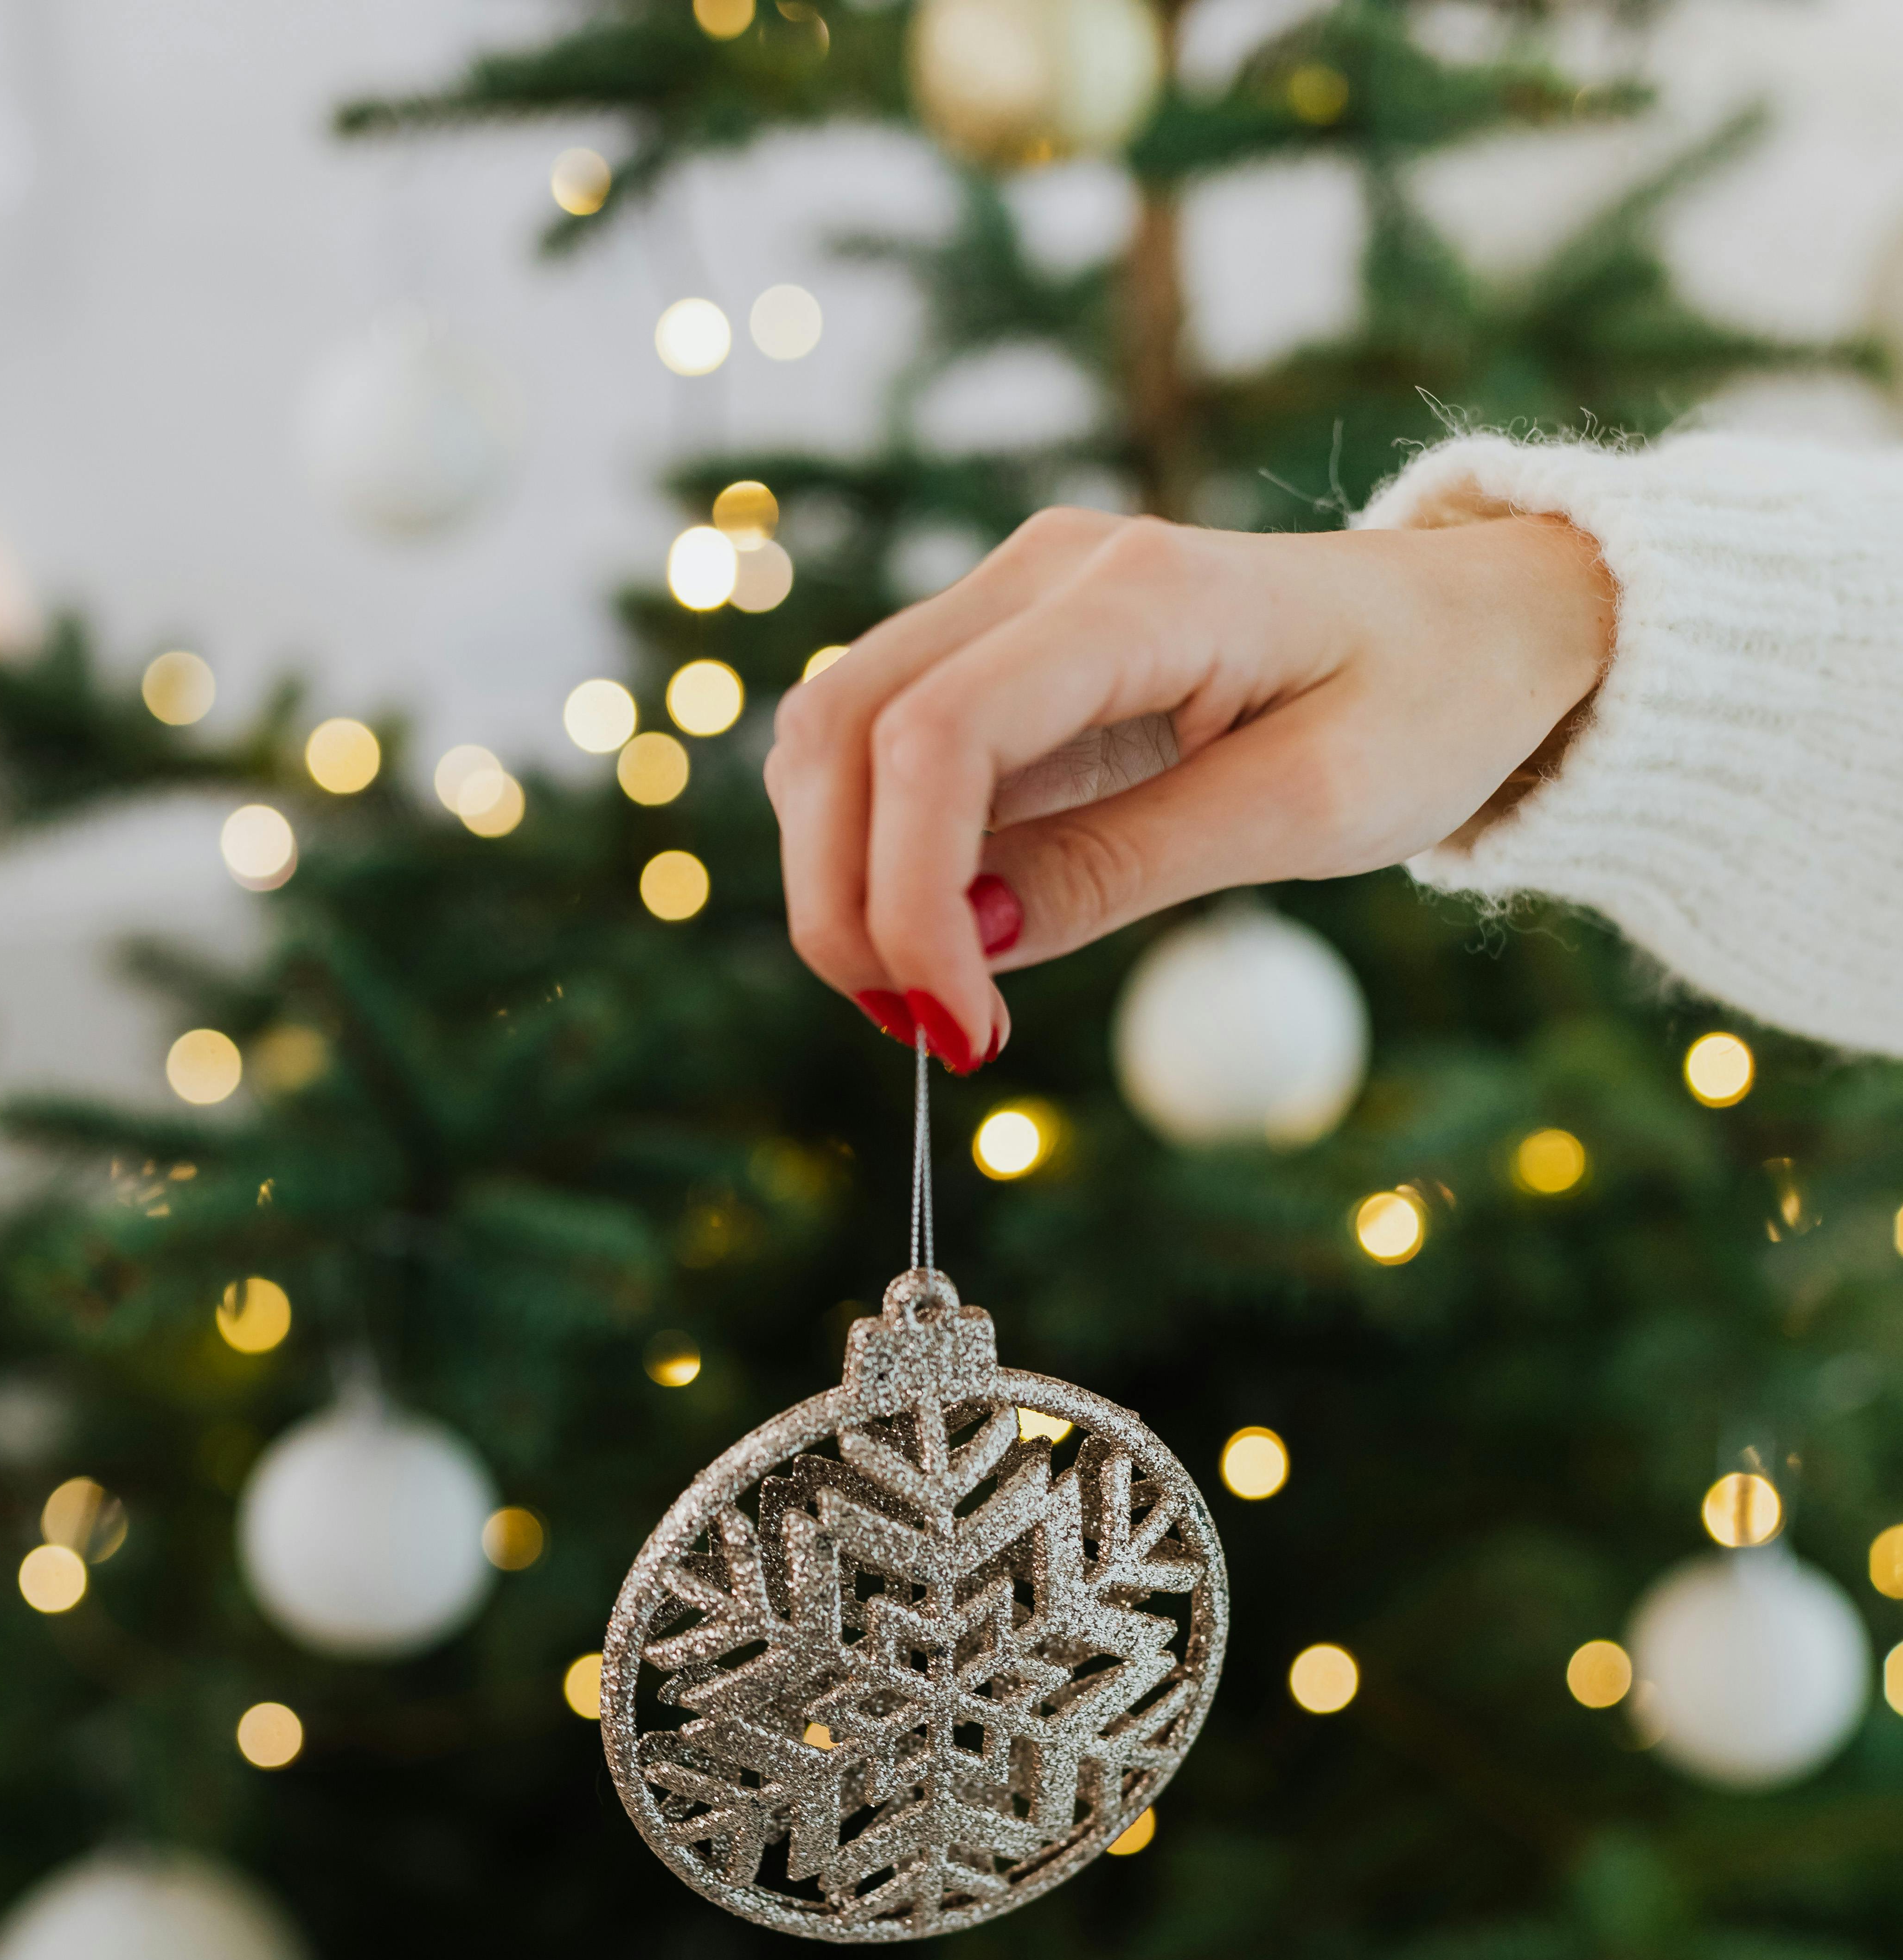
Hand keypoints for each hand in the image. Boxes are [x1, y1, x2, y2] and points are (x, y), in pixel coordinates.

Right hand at [763, 505, 1614, 1071]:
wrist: (1482, 623)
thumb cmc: (1426, 705)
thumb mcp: (1307, 810)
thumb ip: (1125, 867)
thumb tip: (969, 943)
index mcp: (1137, 594)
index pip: (937, 741)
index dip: (910, 901)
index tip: (956, 1029)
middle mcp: (1046, 569)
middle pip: (842, 728)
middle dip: (844, 902)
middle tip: (921, 1034)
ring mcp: (1014, 597)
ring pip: (833, 735)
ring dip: (846, 882)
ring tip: (939, 1001)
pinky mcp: (1006, 648)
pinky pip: (886, 750)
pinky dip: (881, 856)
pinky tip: (956, 939)